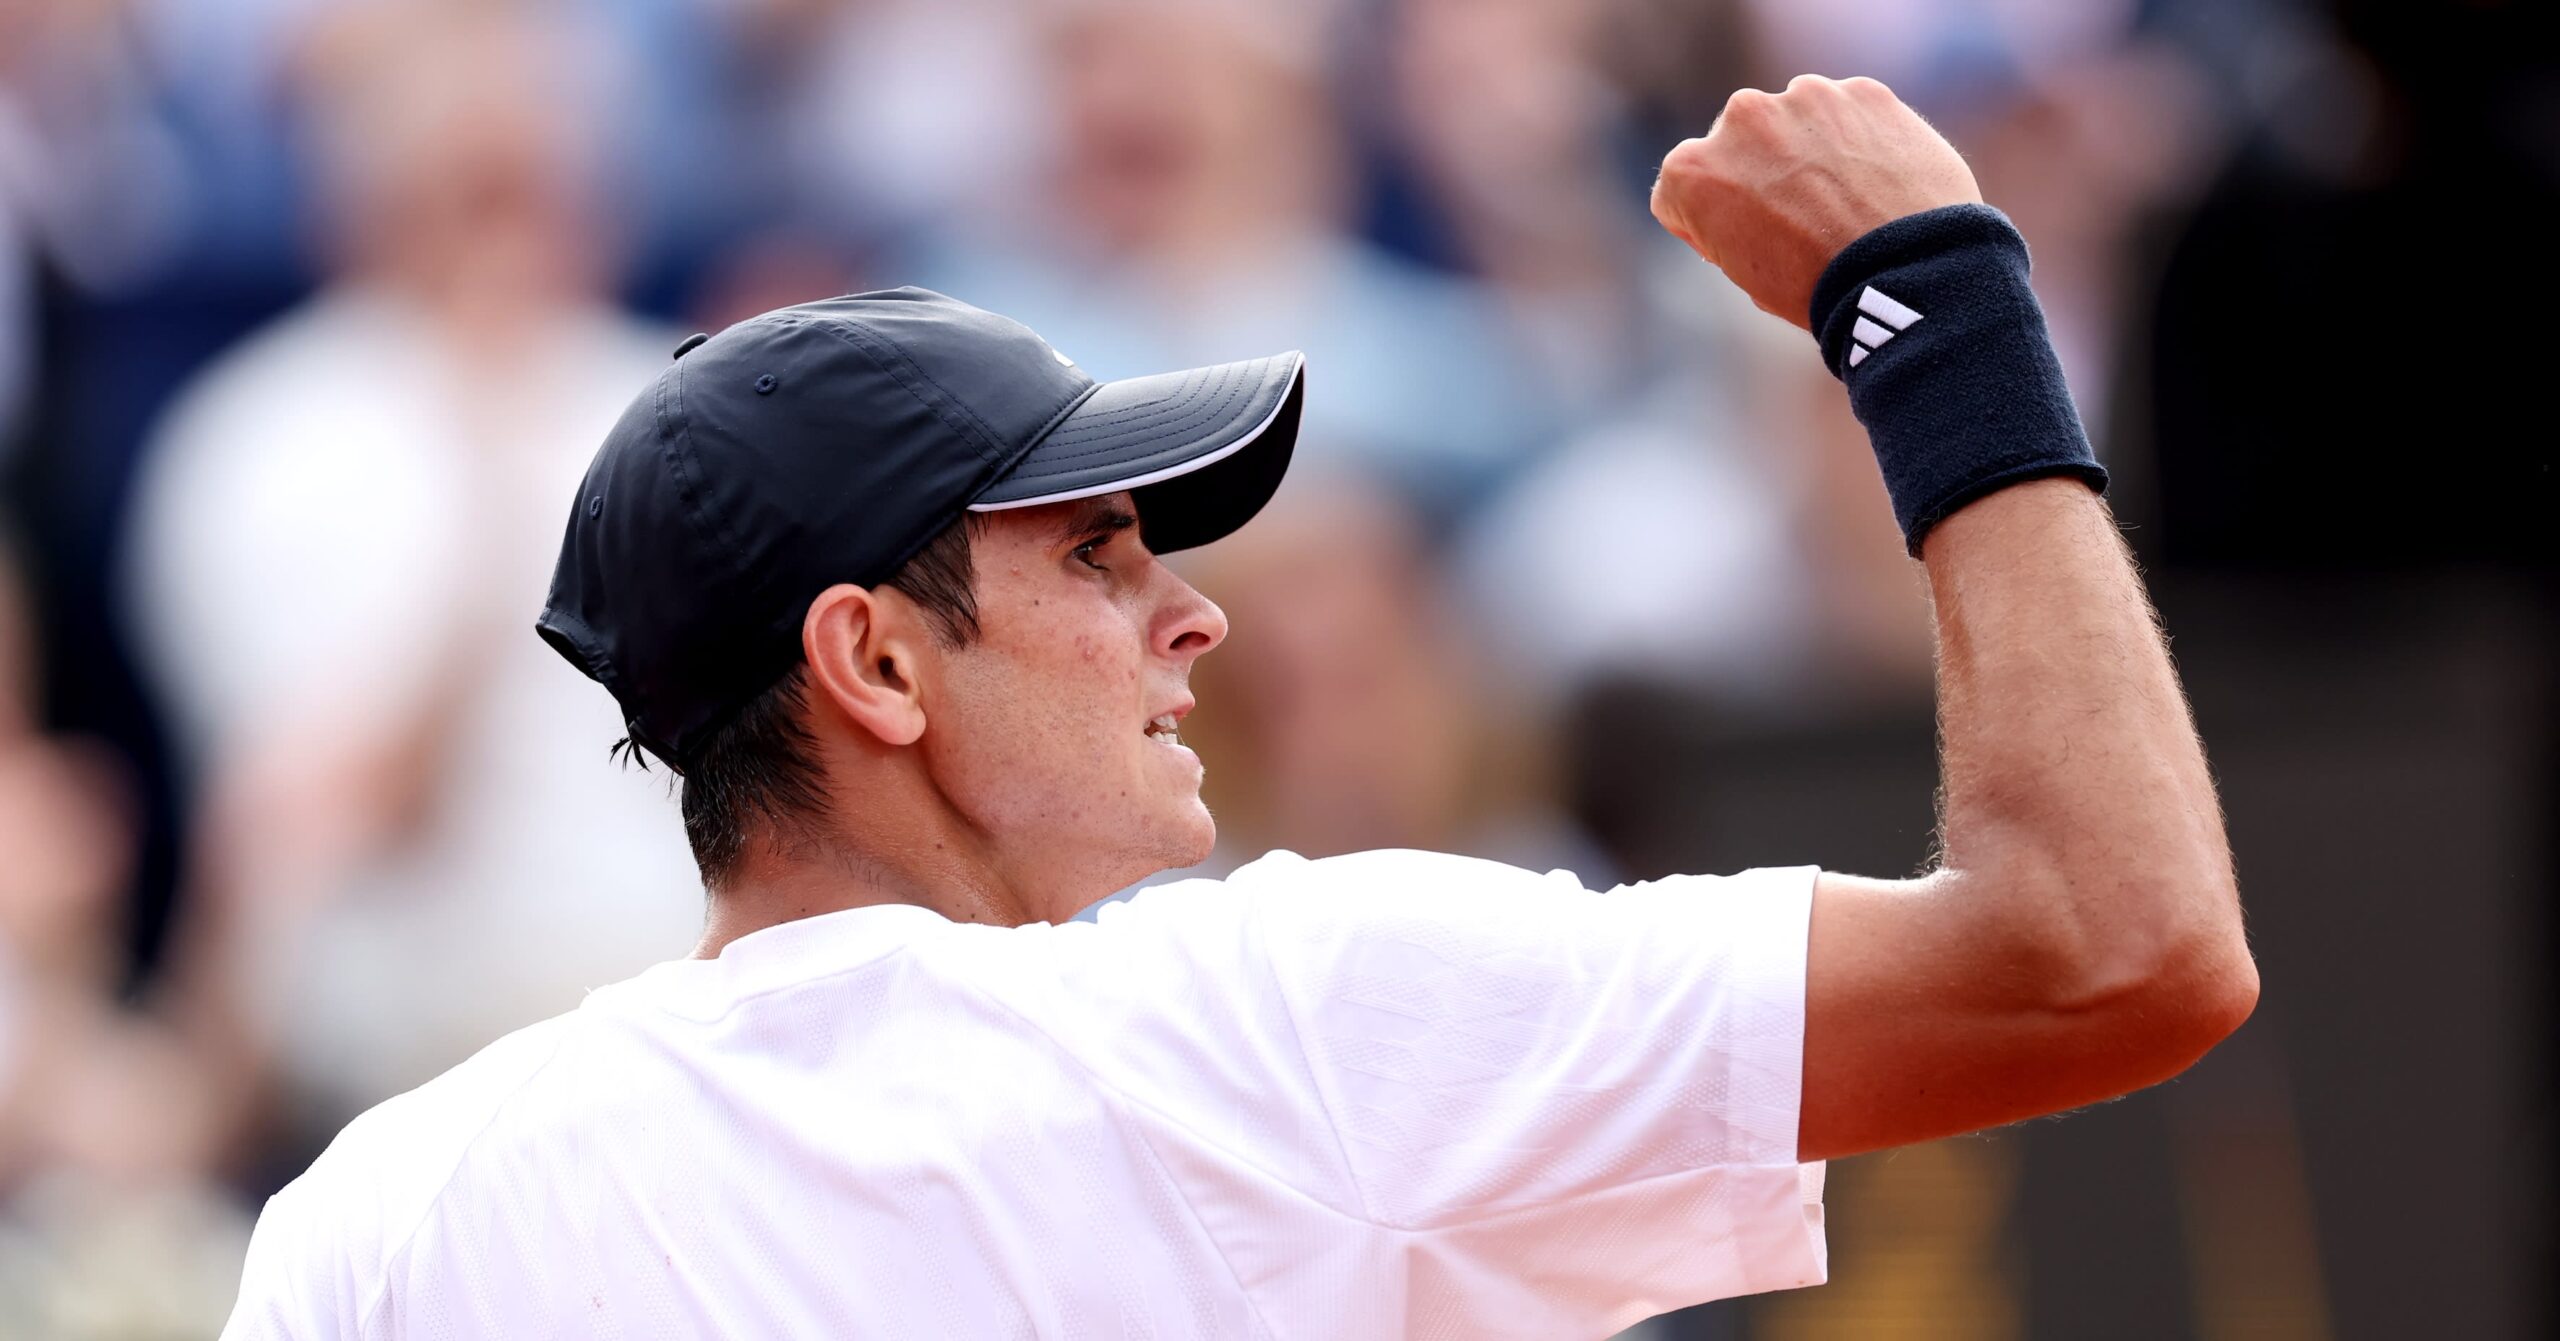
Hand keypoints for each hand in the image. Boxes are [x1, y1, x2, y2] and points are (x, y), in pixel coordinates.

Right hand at [1650, 75, 1981, 328]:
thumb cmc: (1818, 288)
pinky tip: (1880, 182)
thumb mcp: (1747, 272)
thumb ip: (1732, 221)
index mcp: (1692, 171)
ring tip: (1849, 202)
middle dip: (1763, 172)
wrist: (1906, 272)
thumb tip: (1757, 203)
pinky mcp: (1863, 92)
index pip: (1683, 191)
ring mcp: (1804, 97)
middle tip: (1802, 220)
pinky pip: (1852, 113)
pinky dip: (1861, 139)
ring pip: (1798, 121)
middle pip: (1741, 145)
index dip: (1713, 223)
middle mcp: (1739, 119)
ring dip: (1811, 148)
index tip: (1748, 245)